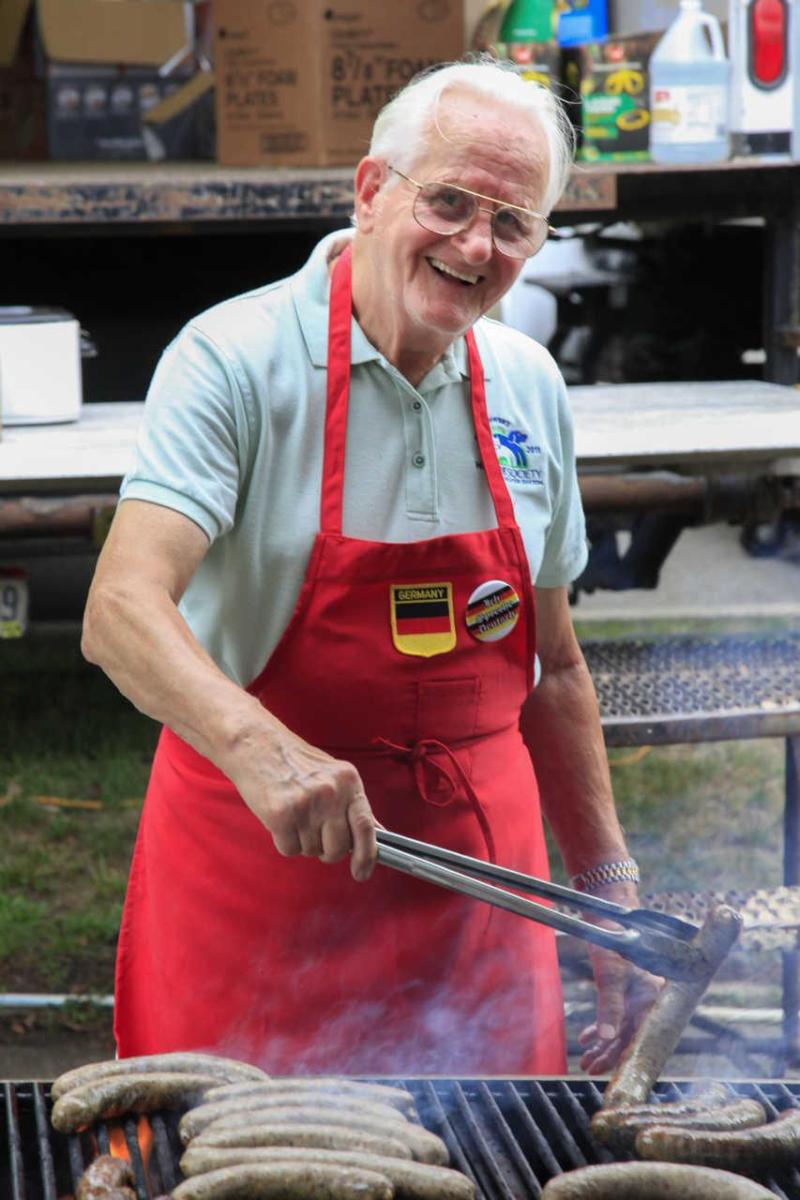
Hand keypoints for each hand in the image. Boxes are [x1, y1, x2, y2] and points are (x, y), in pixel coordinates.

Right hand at [225, 720, 377, 881]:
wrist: (256, 744)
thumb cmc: (295, 762)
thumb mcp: (333, 775)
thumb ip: (353, 805)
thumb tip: (378, 834)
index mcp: (348, 781)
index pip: (365, 826)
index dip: (367, 855)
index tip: (362, 873)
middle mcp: (331, 792)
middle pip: (338, 848)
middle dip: (327, 850)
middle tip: (314, 832)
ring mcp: (306, 804)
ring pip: (312, 851)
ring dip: (303, 842)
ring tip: (294, 815)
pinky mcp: (281, 815)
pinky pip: (289, 850)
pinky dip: (284, 841)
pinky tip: (280, 819)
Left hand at [578, 945, 661, 1073]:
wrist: (611, 917)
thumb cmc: (614, 942)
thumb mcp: (609, 976)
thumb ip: (609, 1007)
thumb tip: (606, 1037)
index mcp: (653, 998)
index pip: (641, 1037)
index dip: (626, 1057)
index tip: (612, 1074)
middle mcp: (648, 1000)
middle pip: (629, 1036)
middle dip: (608, 1054)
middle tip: (589, 1069)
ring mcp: (637, 996)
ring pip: (620, 1028)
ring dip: (602, 1044)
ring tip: (585, 1061)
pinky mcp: (626, 991)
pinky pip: (614, 1016)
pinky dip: (599, 1027)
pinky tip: (584, 1039)